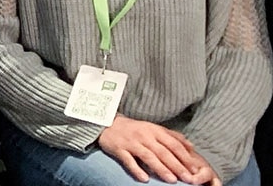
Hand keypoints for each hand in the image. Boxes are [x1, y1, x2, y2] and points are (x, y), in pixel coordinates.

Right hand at [97, 116, 213, 182]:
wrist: (106, 123)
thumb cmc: (134, 128)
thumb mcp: (154, 128)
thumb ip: (172, 136)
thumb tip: (191, 146)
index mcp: (154, 130)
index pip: (173, 144)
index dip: (185, 157)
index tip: (196, 169)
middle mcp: (144, 136)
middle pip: (163, 152)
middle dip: (177, 166)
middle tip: (189, 179)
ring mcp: (131, 142)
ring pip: (148, 157)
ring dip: (161, 169)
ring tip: (172, 180)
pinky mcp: (118, 149)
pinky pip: (128, 161)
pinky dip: (136, 170)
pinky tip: (144, 179)